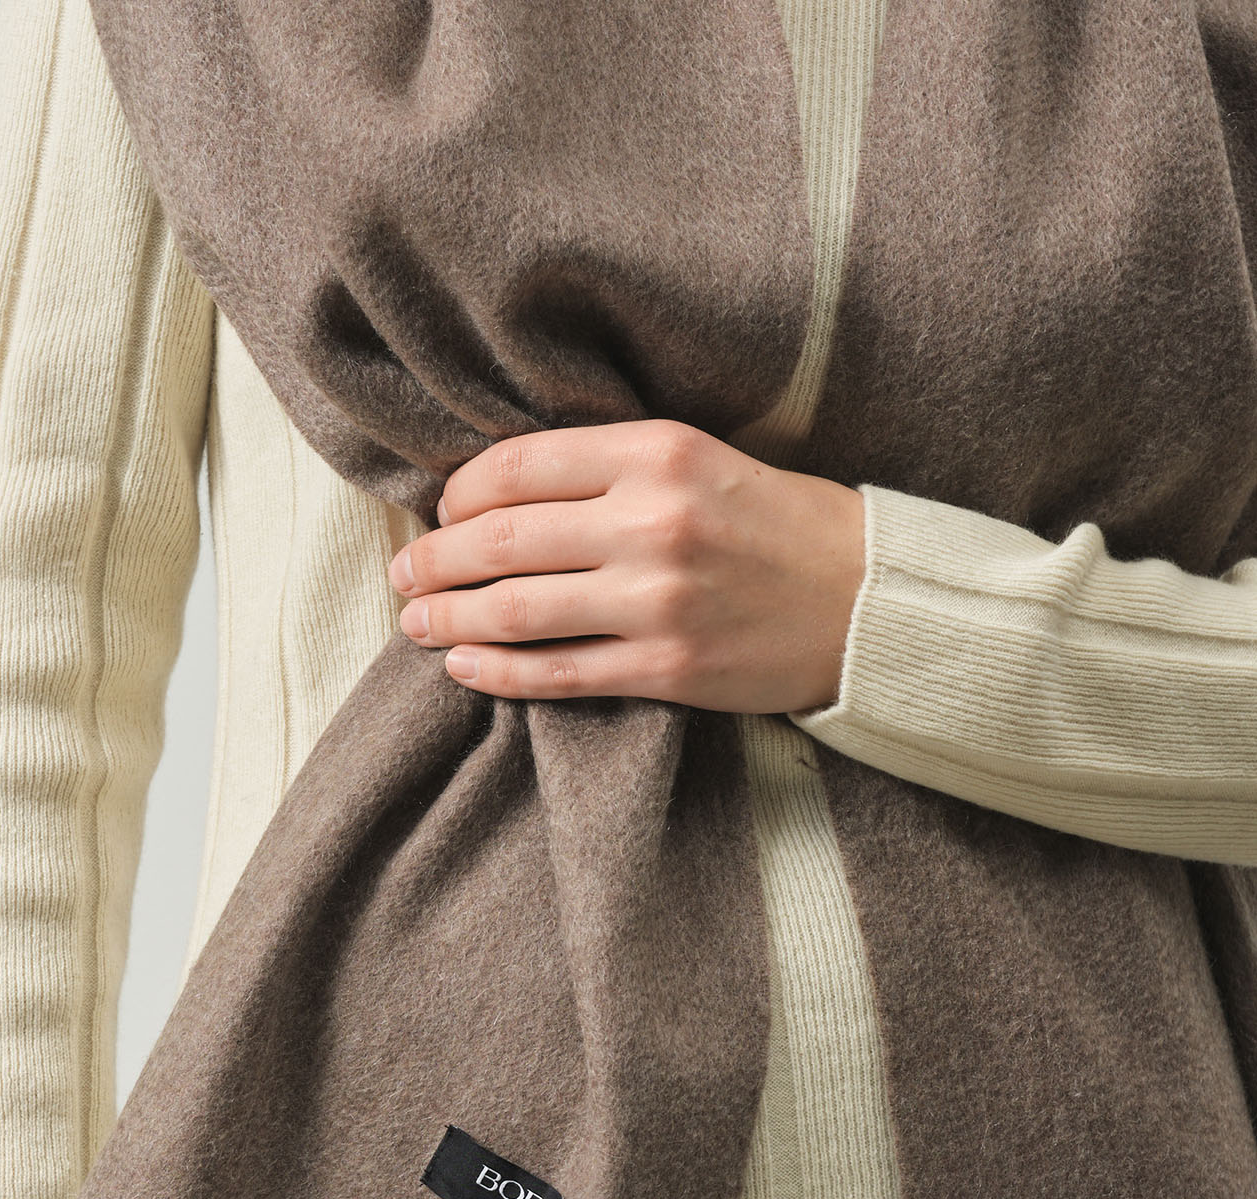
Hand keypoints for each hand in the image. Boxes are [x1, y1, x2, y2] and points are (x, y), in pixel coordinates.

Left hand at [388, 419, 865, 713]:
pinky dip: (498, 672)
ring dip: (451, 618)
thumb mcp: (702, 460)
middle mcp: (653, 523)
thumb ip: (613, 468)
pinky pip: (558, 672)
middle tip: (406, 572)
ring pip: (518, 610)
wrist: (865, 600)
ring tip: (416, 622)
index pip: (522, 467)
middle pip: (504, 541)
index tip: (441, 508)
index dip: (461, 491)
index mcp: (658, 452)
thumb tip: (503, 490)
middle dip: (436, 559)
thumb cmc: (778, 524)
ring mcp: (658, 601)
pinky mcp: (666, 668)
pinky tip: (463, 666)